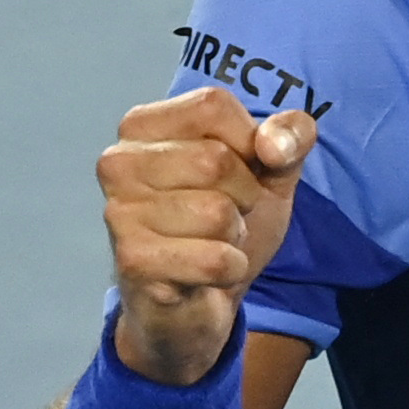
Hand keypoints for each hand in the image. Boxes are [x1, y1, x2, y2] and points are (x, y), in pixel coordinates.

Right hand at [96, 86, 315, 386]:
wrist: (195, 305)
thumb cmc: (225, 225)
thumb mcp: (270, 170)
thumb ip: (290, 137)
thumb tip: (273, 144)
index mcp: (142, 126)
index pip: (212, 104)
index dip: (249, 141)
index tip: (242, 171)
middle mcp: (118, 162)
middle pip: (216, 159)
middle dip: (244, 195)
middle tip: (226, 217)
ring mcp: (119, 213)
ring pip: (218, 213)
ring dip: (235, 237)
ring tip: (211, 244)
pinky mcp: (133, 261)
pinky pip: (215, 259)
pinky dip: (229, 270)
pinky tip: (207, 275)